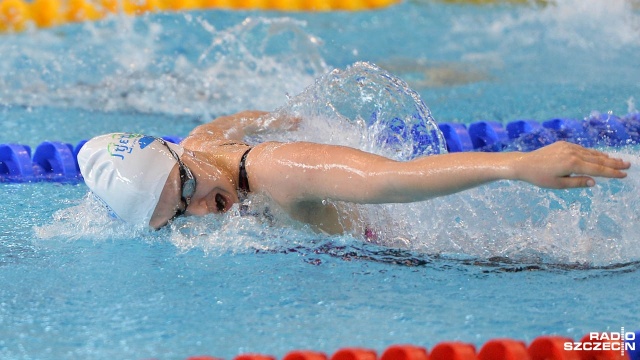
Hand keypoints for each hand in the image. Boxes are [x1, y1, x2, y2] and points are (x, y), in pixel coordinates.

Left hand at [513, 141, 630, 188]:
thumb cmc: (540, 177)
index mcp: (572, 164)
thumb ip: (578, 183)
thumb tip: (594, 182)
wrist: (524, 163)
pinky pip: (583, 149)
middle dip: (614, 163)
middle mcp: (572, 153)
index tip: (624, 175)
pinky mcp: (564, 144)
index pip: (597, 170)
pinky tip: (600, 155)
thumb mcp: (559, 185)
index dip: (612, 173)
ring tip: (618, 161)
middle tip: (628, 165)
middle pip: (598, 159)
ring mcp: (568, 147)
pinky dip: (593, 153)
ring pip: (591, 153)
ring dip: (605, 157)